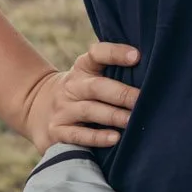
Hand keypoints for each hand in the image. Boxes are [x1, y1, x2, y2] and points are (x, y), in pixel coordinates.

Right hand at [24, 39, 140, 152]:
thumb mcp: (89, 74)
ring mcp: (63, 109)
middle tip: (142, 99)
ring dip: (113, 116)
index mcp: (83, 67)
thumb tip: (154, 74)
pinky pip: (77, 134)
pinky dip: (96, 137)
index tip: (137, 56)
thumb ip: (114, 71)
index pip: (97, 54)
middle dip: (121, 94)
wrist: (37, 107)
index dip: (116, 53)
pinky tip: (115, 138)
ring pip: (89, 111)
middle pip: (96, 86)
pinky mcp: (57, 131)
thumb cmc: (81, 90)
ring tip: (133, 120)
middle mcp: (71, 86)